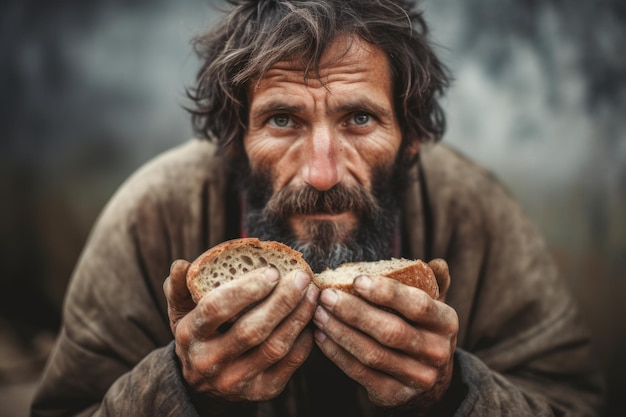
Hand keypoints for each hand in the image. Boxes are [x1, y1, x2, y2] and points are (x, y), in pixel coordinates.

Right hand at [163, 259, 318, 402]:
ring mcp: (236, 381)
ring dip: (298, 317)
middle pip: (252, 330)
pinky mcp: (261, 391)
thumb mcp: (181, 311)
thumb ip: (181, 287)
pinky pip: (290, 363)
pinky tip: (311, 318)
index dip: (247, 288)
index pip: (217, 308)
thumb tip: (181, 264)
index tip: (272, 270)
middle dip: (282, 300)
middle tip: (301, 277)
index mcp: (190, 335)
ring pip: (275, 347)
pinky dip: (304, 338)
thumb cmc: (199, 333)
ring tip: (312, 293)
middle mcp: (210, 362)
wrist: (201, 383)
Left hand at [312, 259, 456, 410]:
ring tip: (318, 313)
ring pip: (372, 353)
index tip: (356, 280)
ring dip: (340, 332)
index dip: (386, 292)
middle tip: (326, 296)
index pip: (418, 305)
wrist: (430, 380)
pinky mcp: (394, 395)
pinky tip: (321, 336)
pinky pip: (360, 372)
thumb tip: (436, 262)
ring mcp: (416, 378)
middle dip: (354, 312)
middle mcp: (436, 352)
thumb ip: (433, 282)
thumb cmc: (422, 328)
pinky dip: (337, 354)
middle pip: (391, 331)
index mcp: (446, 323)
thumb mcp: (434, 305)